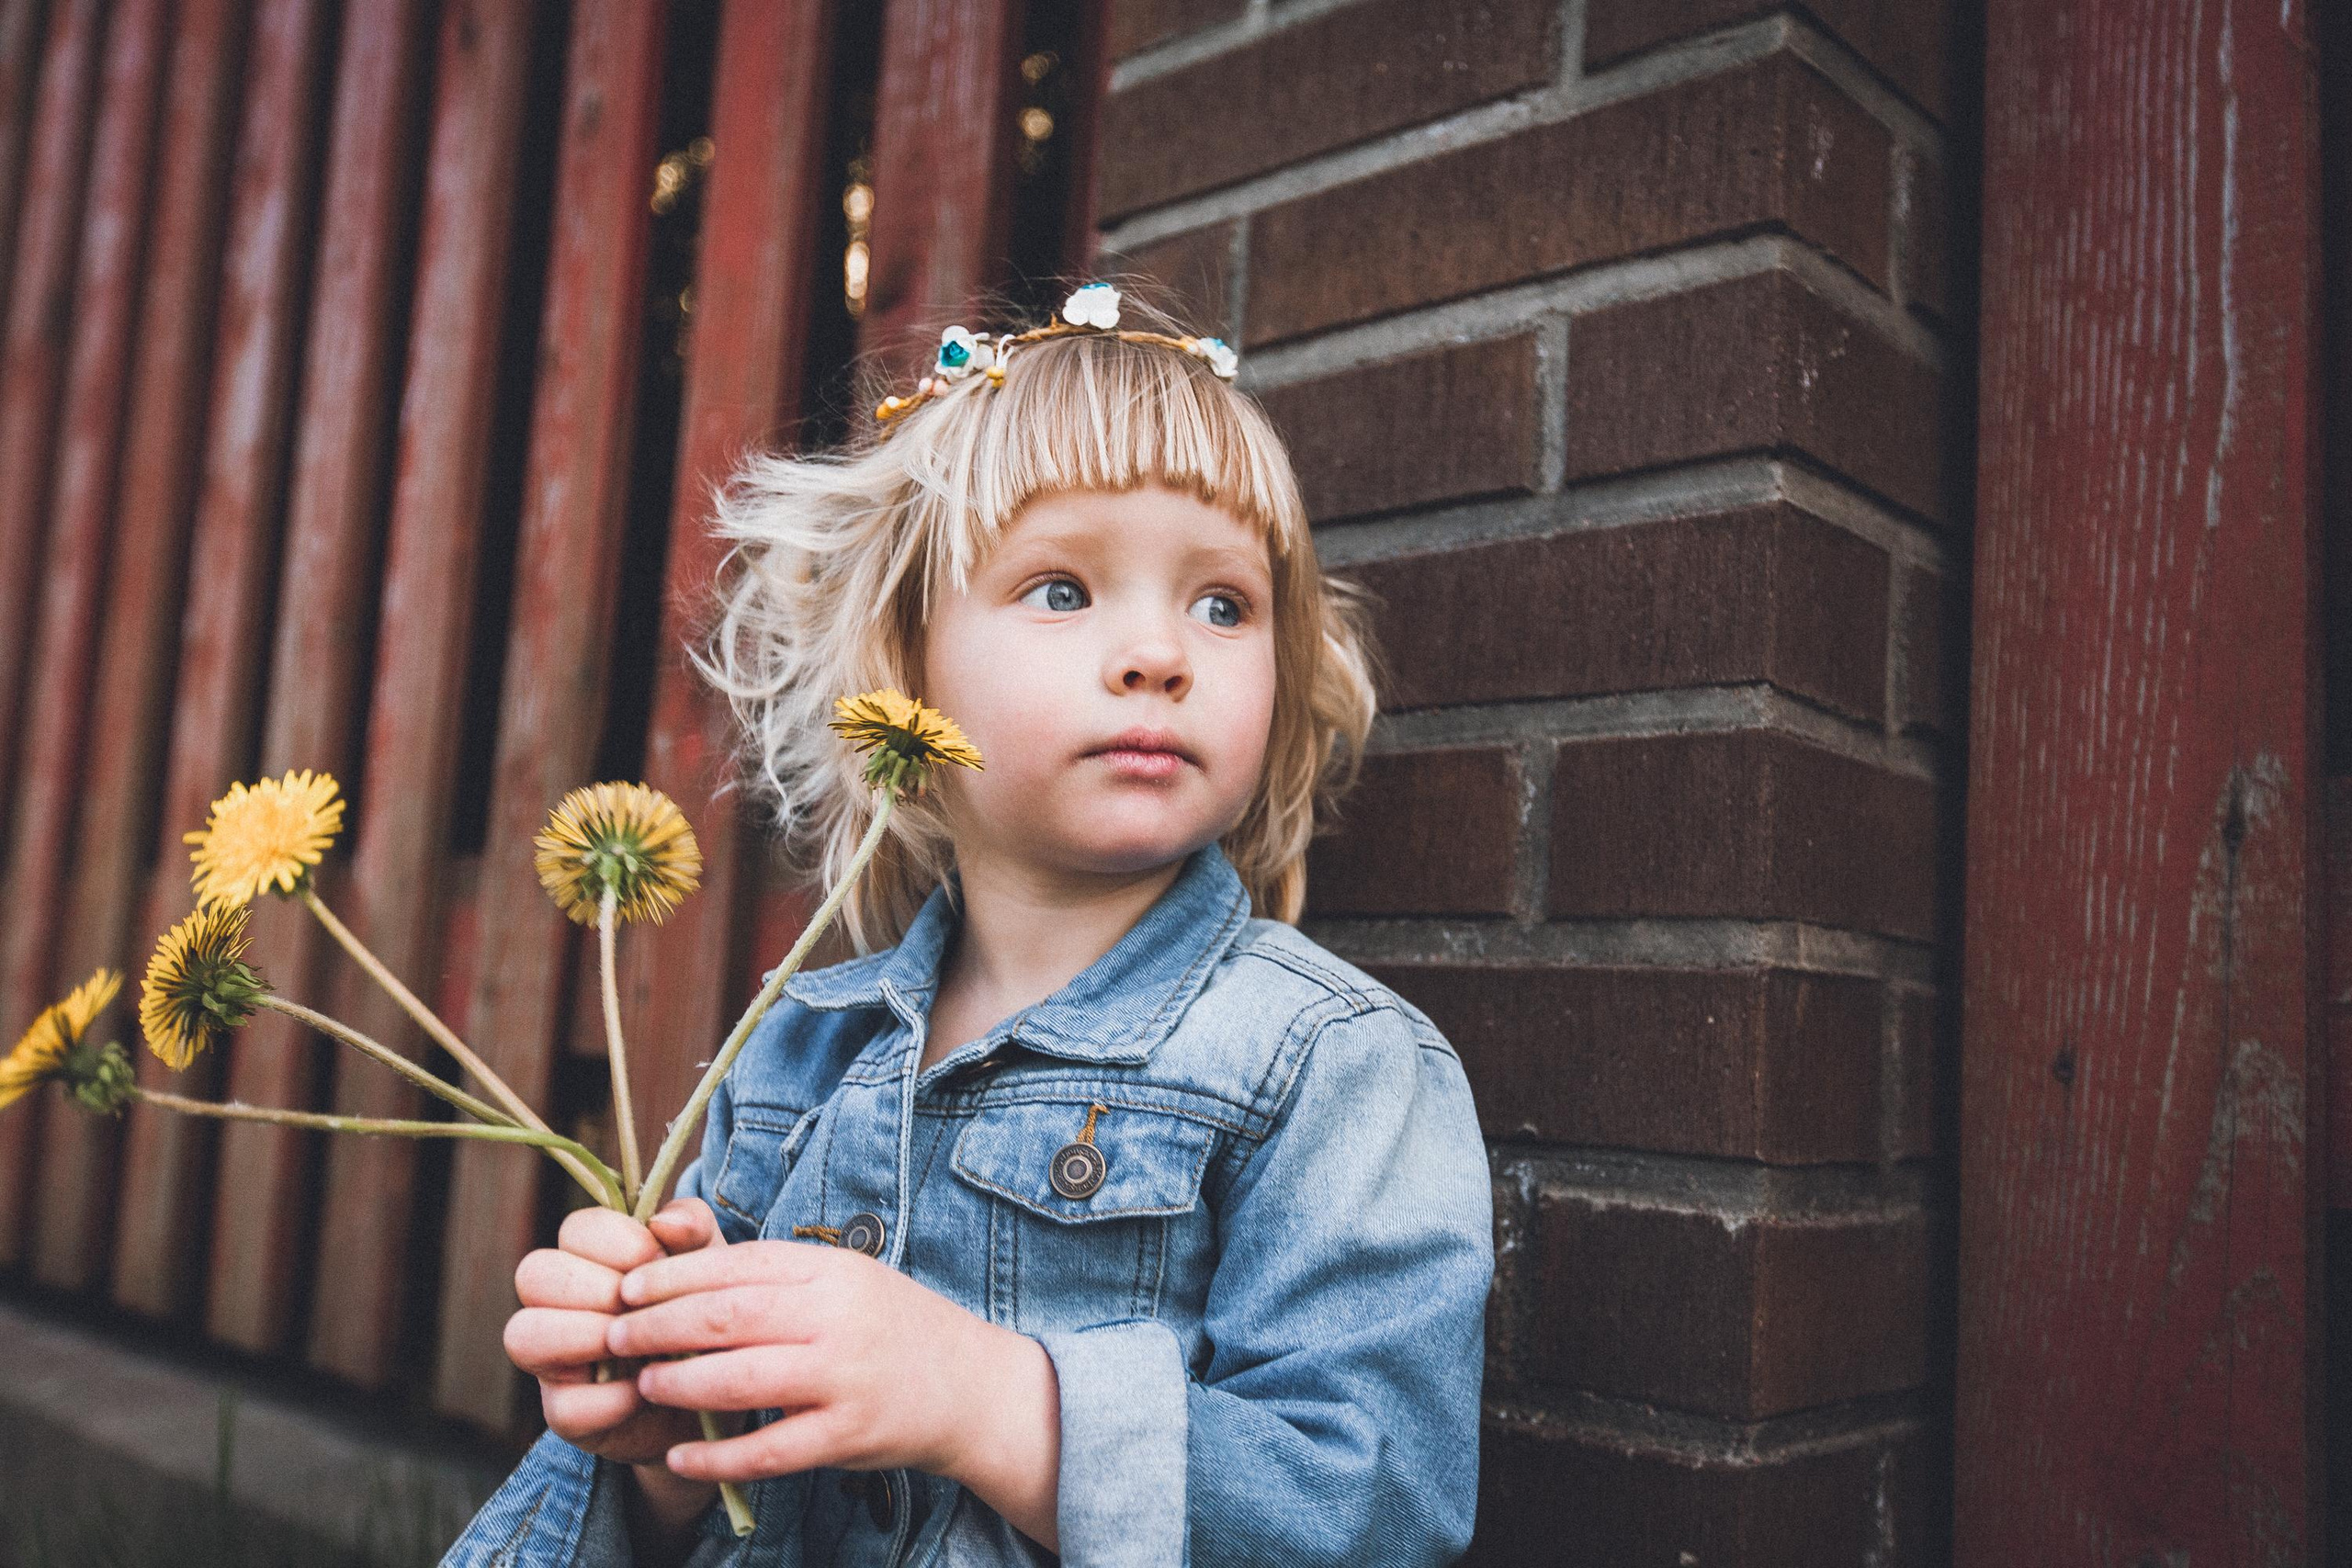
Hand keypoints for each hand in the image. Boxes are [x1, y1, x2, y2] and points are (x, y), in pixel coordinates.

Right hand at [504, 1200, 724, 1468]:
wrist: (722, 1387)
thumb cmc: (704, 1309)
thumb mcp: (709, 1262)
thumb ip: (693, 1229)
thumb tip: (664, 1221)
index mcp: (591, 1257)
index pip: (575, 1229)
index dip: (617, 1242)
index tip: (661, 1262)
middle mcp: (559, 1304)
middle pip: (534, 1273)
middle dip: (597, 1287)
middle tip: (643, 1307)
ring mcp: (554, 1361)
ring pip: (522, 1335)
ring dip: (585, 1336)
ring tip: (636, 1346)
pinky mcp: (566, 1415)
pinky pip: (564, 1406)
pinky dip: (612, 1399)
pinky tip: (648, 1391)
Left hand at [609, 1238, 1062, 1547]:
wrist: (971, 1387)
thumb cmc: (892, 1328)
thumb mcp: (846, 1280)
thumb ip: (778, 1275)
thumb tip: (685, 1267)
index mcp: (833, 1272)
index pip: (737, 1264)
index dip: (672, 1276)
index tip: (627, 1286)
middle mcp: (839, 1319)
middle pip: (730, 1315)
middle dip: (660, 1325)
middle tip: (615, 1335)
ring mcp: (845, 1379)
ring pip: (743, 1379)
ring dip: (680, 1382)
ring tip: (642, 1384)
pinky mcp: (848, 1436)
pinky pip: (771, 1450)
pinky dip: (719, 1456)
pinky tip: (681, 1453)